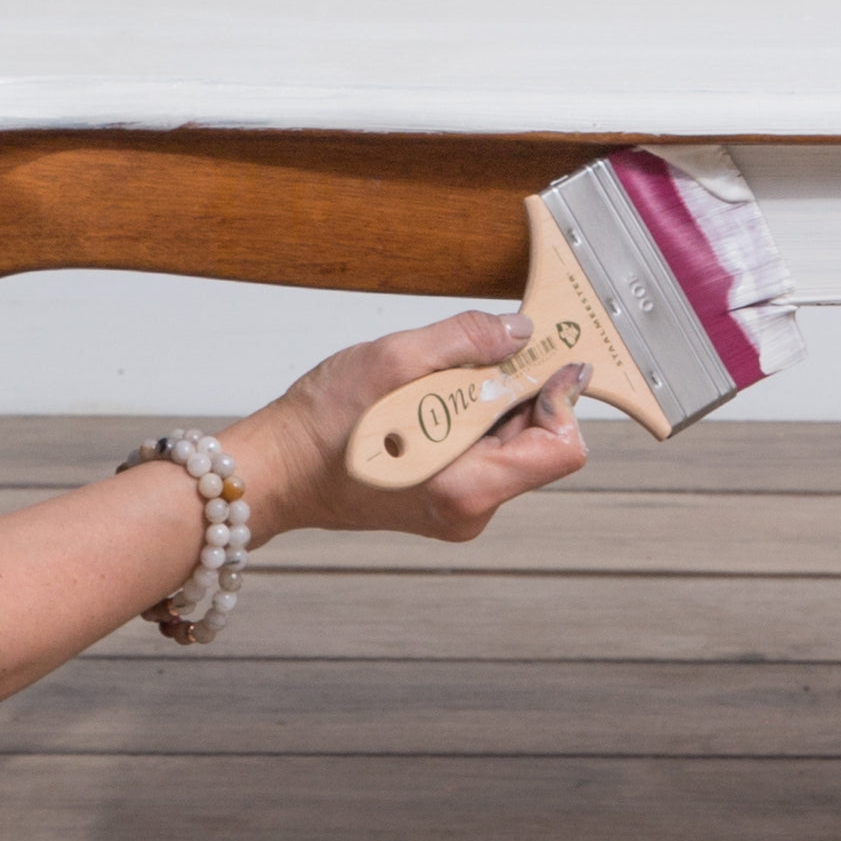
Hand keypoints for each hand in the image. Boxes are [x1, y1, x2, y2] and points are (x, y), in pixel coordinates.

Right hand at [223, 310, 589, 543]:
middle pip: (541, 442)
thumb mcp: (393, 360)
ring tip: (451, 373)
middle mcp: (474, 509)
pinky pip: (486, 450)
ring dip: (498, 400)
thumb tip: (521, 331)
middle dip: (527, 390)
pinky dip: (475, 415)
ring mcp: (463, 507)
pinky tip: (438, 396)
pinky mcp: (450, 496)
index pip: (562, 449)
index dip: (564, 398)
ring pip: (515, 443)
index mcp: (468, 487)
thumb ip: (466, 340)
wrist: (276, 470)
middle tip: (501, 347)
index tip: (551, 357)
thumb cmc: (321, 426)